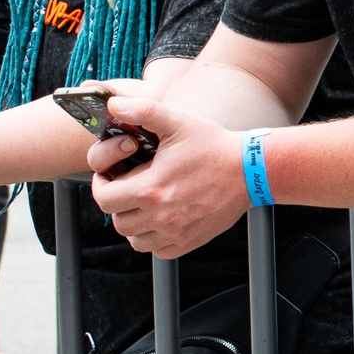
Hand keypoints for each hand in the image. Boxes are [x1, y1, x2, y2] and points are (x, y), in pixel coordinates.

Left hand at [85, 96, 248, 258]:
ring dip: (134, 224)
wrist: (252, 170)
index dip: (101, 186)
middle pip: (118, 221)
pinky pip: (159, 250)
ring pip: (135, 239)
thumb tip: (113, 102)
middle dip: (117, 204)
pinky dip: (154, 239)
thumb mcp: (178, 122)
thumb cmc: (214, 146)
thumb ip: (143, 110)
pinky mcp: (191, 240)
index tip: (110, 178)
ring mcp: (176, 231)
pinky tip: (163, 220)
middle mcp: (160, 215)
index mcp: (150, 188)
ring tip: (144, 206)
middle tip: (128, 189)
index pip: (104, 199)